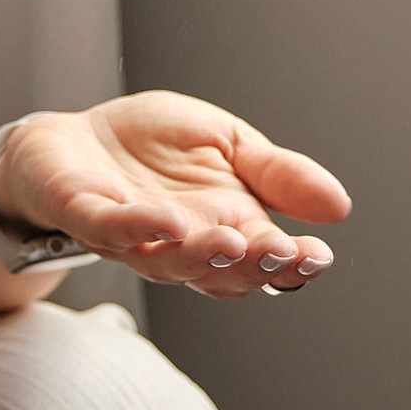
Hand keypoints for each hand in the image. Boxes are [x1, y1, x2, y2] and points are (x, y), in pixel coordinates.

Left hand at [0, 91, 350, 297]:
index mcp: (224, 226)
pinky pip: (111, 230)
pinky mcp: (84, 213)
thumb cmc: (149, 146)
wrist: (71, 136)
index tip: (319, 256)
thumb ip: (276, 173)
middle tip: (282, 253)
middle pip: (223, 273)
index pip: (265, 259)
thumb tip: (339, 206)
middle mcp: (181, 243)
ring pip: (170, 262)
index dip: (292, 264)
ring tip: (234, 241)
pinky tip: (169, 222)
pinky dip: (139, 230)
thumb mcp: (226, 142)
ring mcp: (131, 237)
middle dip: (254, 267)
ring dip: (203, 256)